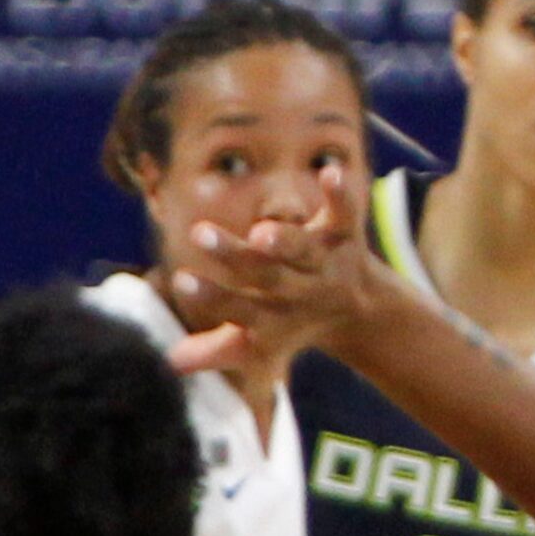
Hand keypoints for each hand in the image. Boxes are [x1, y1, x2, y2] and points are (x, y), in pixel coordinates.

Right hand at [163, 163, 384, 373]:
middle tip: (198, 235)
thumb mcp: (255, 343)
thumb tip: (171, 361)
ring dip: (283, 241)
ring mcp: (325, 261)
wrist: (363, 312)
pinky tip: (330, 174)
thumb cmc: (290, 324)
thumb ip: (215, 351)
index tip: (181, 281)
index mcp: (275, 321)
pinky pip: (346, 212)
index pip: (239, 310)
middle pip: (267, 275)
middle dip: (233, 256)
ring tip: (258, 234)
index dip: (212, 298)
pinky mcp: (346, 233)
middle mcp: (301, 291)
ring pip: (302, 249)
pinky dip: (341, 195)